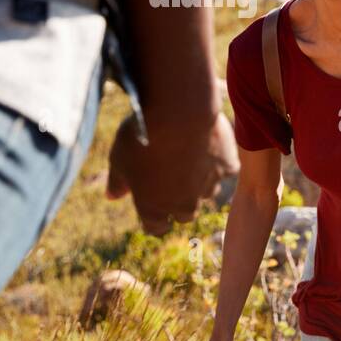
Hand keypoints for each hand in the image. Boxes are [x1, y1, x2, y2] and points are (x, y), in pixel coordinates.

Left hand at [106, 112, 238, 234]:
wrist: (179, 113)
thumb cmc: (141, 137)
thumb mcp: (119, 159)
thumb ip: (117, 181)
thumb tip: (112, 196)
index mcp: (153, 208)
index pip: (156, 228)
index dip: (155, 219)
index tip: (153, 204)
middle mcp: (183, 204)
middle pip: (185, 214)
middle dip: (180, 202)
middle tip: (172, 177)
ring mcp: (209, 187)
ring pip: (207, 192)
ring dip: (199, 182)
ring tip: (189, 155)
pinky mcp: (229, 168)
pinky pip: (224, 169)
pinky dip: (218, 159)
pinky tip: (207, 141)